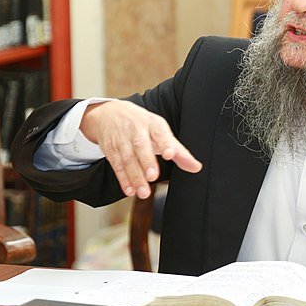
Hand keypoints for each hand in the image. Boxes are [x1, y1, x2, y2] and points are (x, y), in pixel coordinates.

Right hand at [80, 100, 201, 198]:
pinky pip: (117, 165)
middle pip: (141, 146)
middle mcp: (137, 130)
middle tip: (153, 176)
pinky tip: (130, 190)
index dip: (165, 143)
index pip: (160, 133)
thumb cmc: (142, 125)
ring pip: (128, 159)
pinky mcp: (111, 149)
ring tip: (143, 192)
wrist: (109, 113)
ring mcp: (122, 139)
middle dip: (147, 162)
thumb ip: (179, 151)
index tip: (169, 154)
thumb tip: (196, 167)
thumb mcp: (160, 132)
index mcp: (153, 124)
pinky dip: (123, 179)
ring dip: (135, 177)